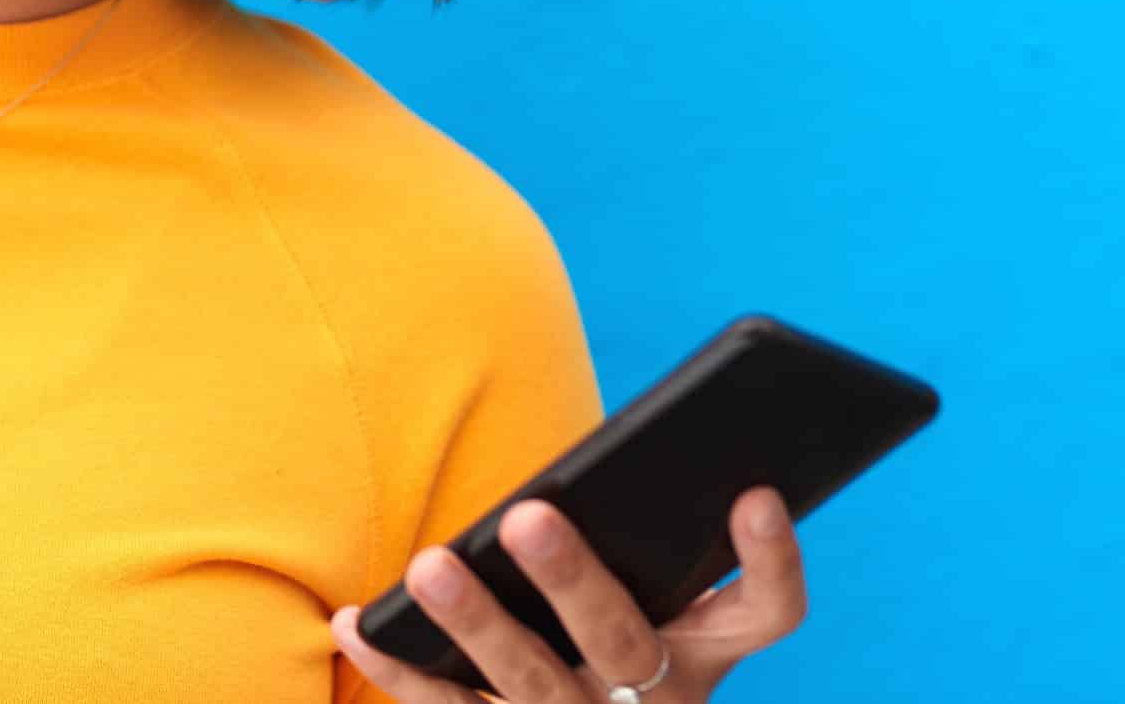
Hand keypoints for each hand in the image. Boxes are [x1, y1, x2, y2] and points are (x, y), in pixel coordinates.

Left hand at [329, 485, 805, 701]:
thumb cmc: (608, 628)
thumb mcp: (650, 598)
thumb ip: (642, 537)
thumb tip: (619, 446)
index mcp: (702, 652)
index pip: (768, 613)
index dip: (772, 560)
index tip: (754, 492)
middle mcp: (652, 701)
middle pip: (623, 641)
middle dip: (573, 579)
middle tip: (527, 514)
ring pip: (531, 685)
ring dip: (478, 623)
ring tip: (428, 565)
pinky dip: (398, 669)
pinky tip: (352, 621)